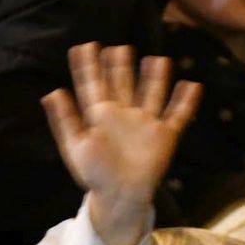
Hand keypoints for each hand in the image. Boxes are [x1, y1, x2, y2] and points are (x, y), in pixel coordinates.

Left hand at [42, 40, 200, 244]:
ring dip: (155, 77)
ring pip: (153, 93)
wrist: (119, 198)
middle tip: (119, 48)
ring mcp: (146, 123)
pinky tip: (192, 85)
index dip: (88, 66)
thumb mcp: (74, 147)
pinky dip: (186, 101)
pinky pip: (178, 115)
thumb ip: (64, 120)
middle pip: (123, 83)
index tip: (85, 45)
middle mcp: (124, 114)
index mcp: (100, 115)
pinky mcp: (165, 136)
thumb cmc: (94, 175)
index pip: (93, 84)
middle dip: (120, 65)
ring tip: (157, 60)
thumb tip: (51, 92)